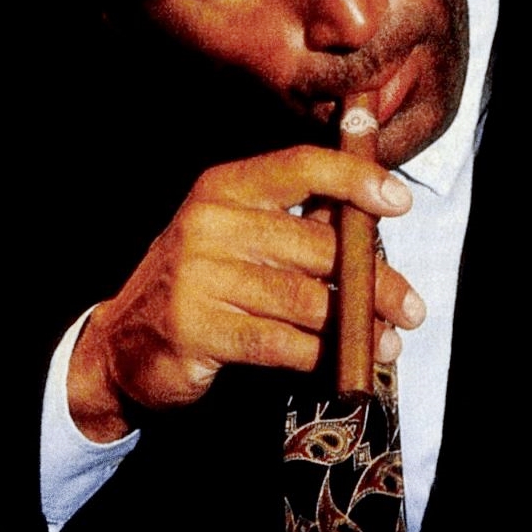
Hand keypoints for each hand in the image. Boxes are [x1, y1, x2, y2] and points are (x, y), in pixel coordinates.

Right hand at [67, 146, 422, 440]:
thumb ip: (295, 224)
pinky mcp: (198, 328)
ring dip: (357, 326)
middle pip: (317, 245)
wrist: (123, 345)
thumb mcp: (236, 237)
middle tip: (409, 307)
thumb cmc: (199, 287)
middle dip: (375, 281)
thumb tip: (374, 216)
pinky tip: (340, 364)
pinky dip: (320, 356)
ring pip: (306, 299)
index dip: (355, 178)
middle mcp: (210, 223)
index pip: (300, 166)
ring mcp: (200, 276)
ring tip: (385, 341)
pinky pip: (281, 342)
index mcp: (224, 188)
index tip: (399, 202)